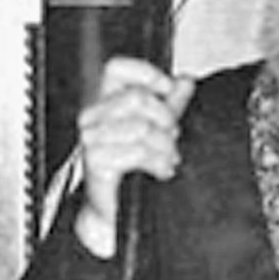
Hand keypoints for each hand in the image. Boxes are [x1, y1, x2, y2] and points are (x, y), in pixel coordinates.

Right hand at [75, 57, 194, 257]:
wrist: (119, 210)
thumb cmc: (135, 170)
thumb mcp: (158, 130)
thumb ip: (171, 104)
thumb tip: (186, 80)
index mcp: (107, 103)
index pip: (117, 69)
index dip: (146, 73)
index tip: (168, 88)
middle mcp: (94, 117)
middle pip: (137, 98)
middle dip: (165, 118)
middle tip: (172, 138)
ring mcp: (92, 139)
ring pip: (142, 127)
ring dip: (165, 147)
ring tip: (167, 159)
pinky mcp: (96, 161)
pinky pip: (138, 151)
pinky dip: (158, 163)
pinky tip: (161, 171)